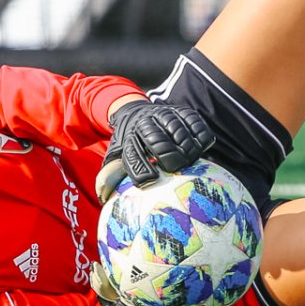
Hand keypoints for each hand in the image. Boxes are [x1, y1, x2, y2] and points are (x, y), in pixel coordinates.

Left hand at [94, 99, 214, 202]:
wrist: (133, 112)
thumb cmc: (130, 143)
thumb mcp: (117, 156)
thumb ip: (112, 174)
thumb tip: (103, 196)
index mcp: (127, 138)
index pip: (133, 155)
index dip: (142, 169)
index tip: (151, 179)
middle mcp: (144, 124)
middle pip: (159, 142)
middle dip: (170, 158)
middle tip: (176, 169)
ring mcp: (163, 114)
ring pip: (178, 130)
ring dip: (187, 148)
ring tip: (189, 159)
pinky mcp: (179, 110)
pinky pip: (194, 121)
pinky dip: (200, 134)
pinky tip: (201, 146)